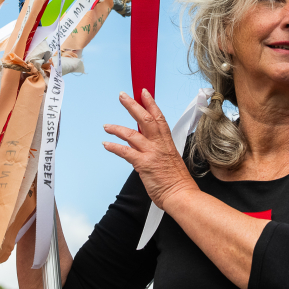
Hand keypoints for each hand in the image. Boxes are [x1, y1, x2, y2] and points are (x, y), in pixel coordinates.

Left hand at [103, 89, 198, 210]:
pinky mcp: (143, 164)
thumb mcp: (171, 159)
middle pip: (145, 119)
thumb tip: (148, 147)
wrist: (181, 195)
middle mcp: (159, 145)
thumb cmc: (177, 181)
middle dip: (132, 105)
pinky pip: (125, 152)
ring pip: (131, 134)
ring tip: (107, 126)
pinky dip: (114, 147)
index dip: (151, 103)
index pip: (159, 118)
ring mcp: (151, 153)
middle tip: (122, 96)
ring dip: (117, 128)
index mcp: (167, 142)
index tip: (144, 92)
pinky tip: (106, 144)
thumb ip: (159, 150)